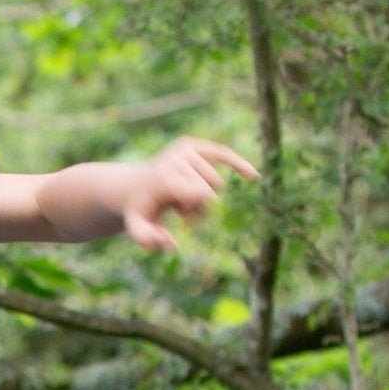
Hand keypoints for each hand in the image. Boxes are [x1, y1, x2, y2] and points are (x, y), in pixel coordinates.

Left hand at [123, 136, 258, 251]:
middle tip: (178, 206)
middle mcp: (176, 158)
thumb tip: (173, 244)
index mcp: (165, 176)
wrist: (134, 186)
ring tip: (182, 195)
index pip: (202, 195)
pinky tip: (254, 176)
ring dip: (203, 194)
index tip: (182, 214)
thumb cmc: (141, 210)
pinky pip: (222, 153)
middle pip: (210, 190)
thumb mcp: (137, 227)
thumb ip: (148, 239)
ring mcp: (185, 149)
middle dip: (199, 204)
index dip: (197, 210)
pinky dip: (239, 164)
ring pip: (216, 181)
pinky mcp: (194, 145)